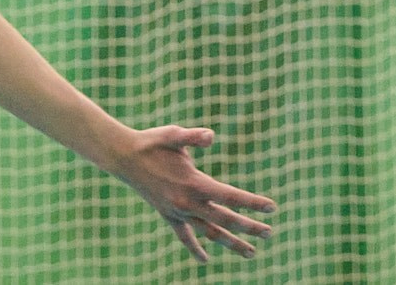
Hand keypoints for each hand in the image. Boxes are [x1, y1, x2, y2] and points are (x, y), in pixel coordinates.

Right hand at [109, 125, 275, 262]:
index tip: (272, 208)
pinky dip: (195, 248)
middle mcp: (187, 203)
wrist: (123, 158)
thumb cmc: (153, 142)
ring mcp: (177, 212)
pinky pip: (184, 236)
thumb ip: (194, 136)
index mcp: (194, 183)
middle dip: (249, 227)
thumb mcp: (174, 134)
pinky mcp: (168, 215)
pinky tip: (206, 260)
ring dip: (230, 243)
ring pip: (209, 233)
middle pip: (225, 219)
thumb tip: (211, 137)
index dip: (252, 203)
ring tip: (251, 253)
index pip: (230, 197)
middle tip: (270, 233)